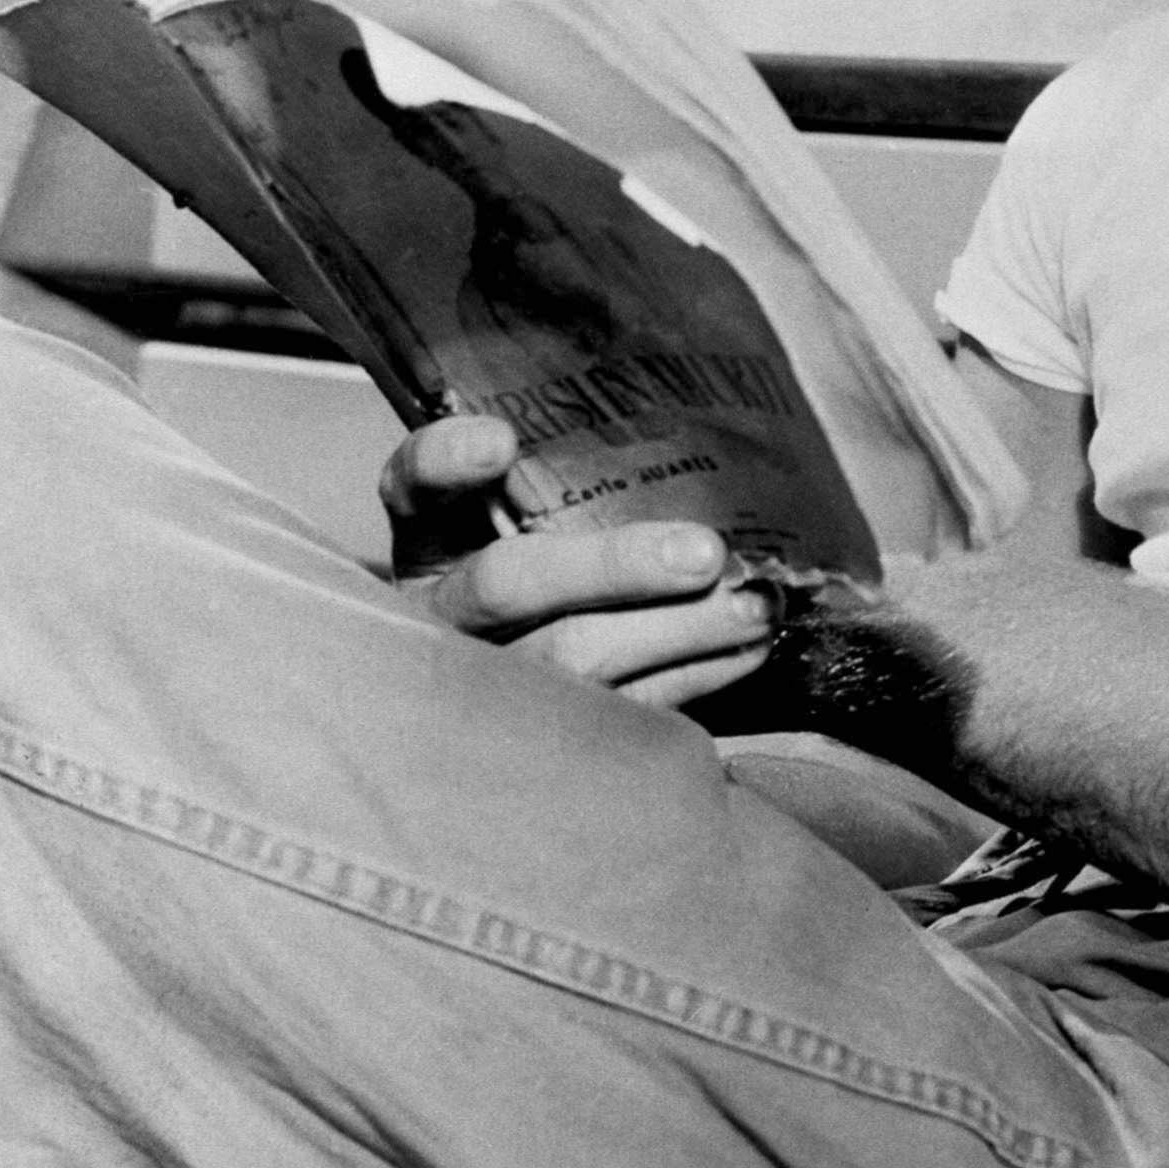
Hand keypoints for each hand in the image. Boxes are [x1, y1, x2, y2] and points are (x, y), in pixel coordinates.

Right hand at [379, 415, 778, 708]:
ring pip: (574, 658)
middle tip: (703, 552)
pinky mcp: (545, 736)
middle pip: (509, 585)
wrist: (494, 683)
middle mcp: (445, 611)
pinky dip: (696, 673)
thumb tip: (690, 431)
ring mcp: (489, 681)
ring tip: (754, 602)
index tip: (500, 441)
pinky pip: (623, 708)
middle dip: (612, 568)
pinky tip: (751, 645)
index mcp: (428, 540)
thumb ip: (566, 468)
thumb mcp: (519, 509)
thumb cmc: (530, 556)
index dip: (445, 464)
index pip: (414, 489)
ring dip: (678, 630)